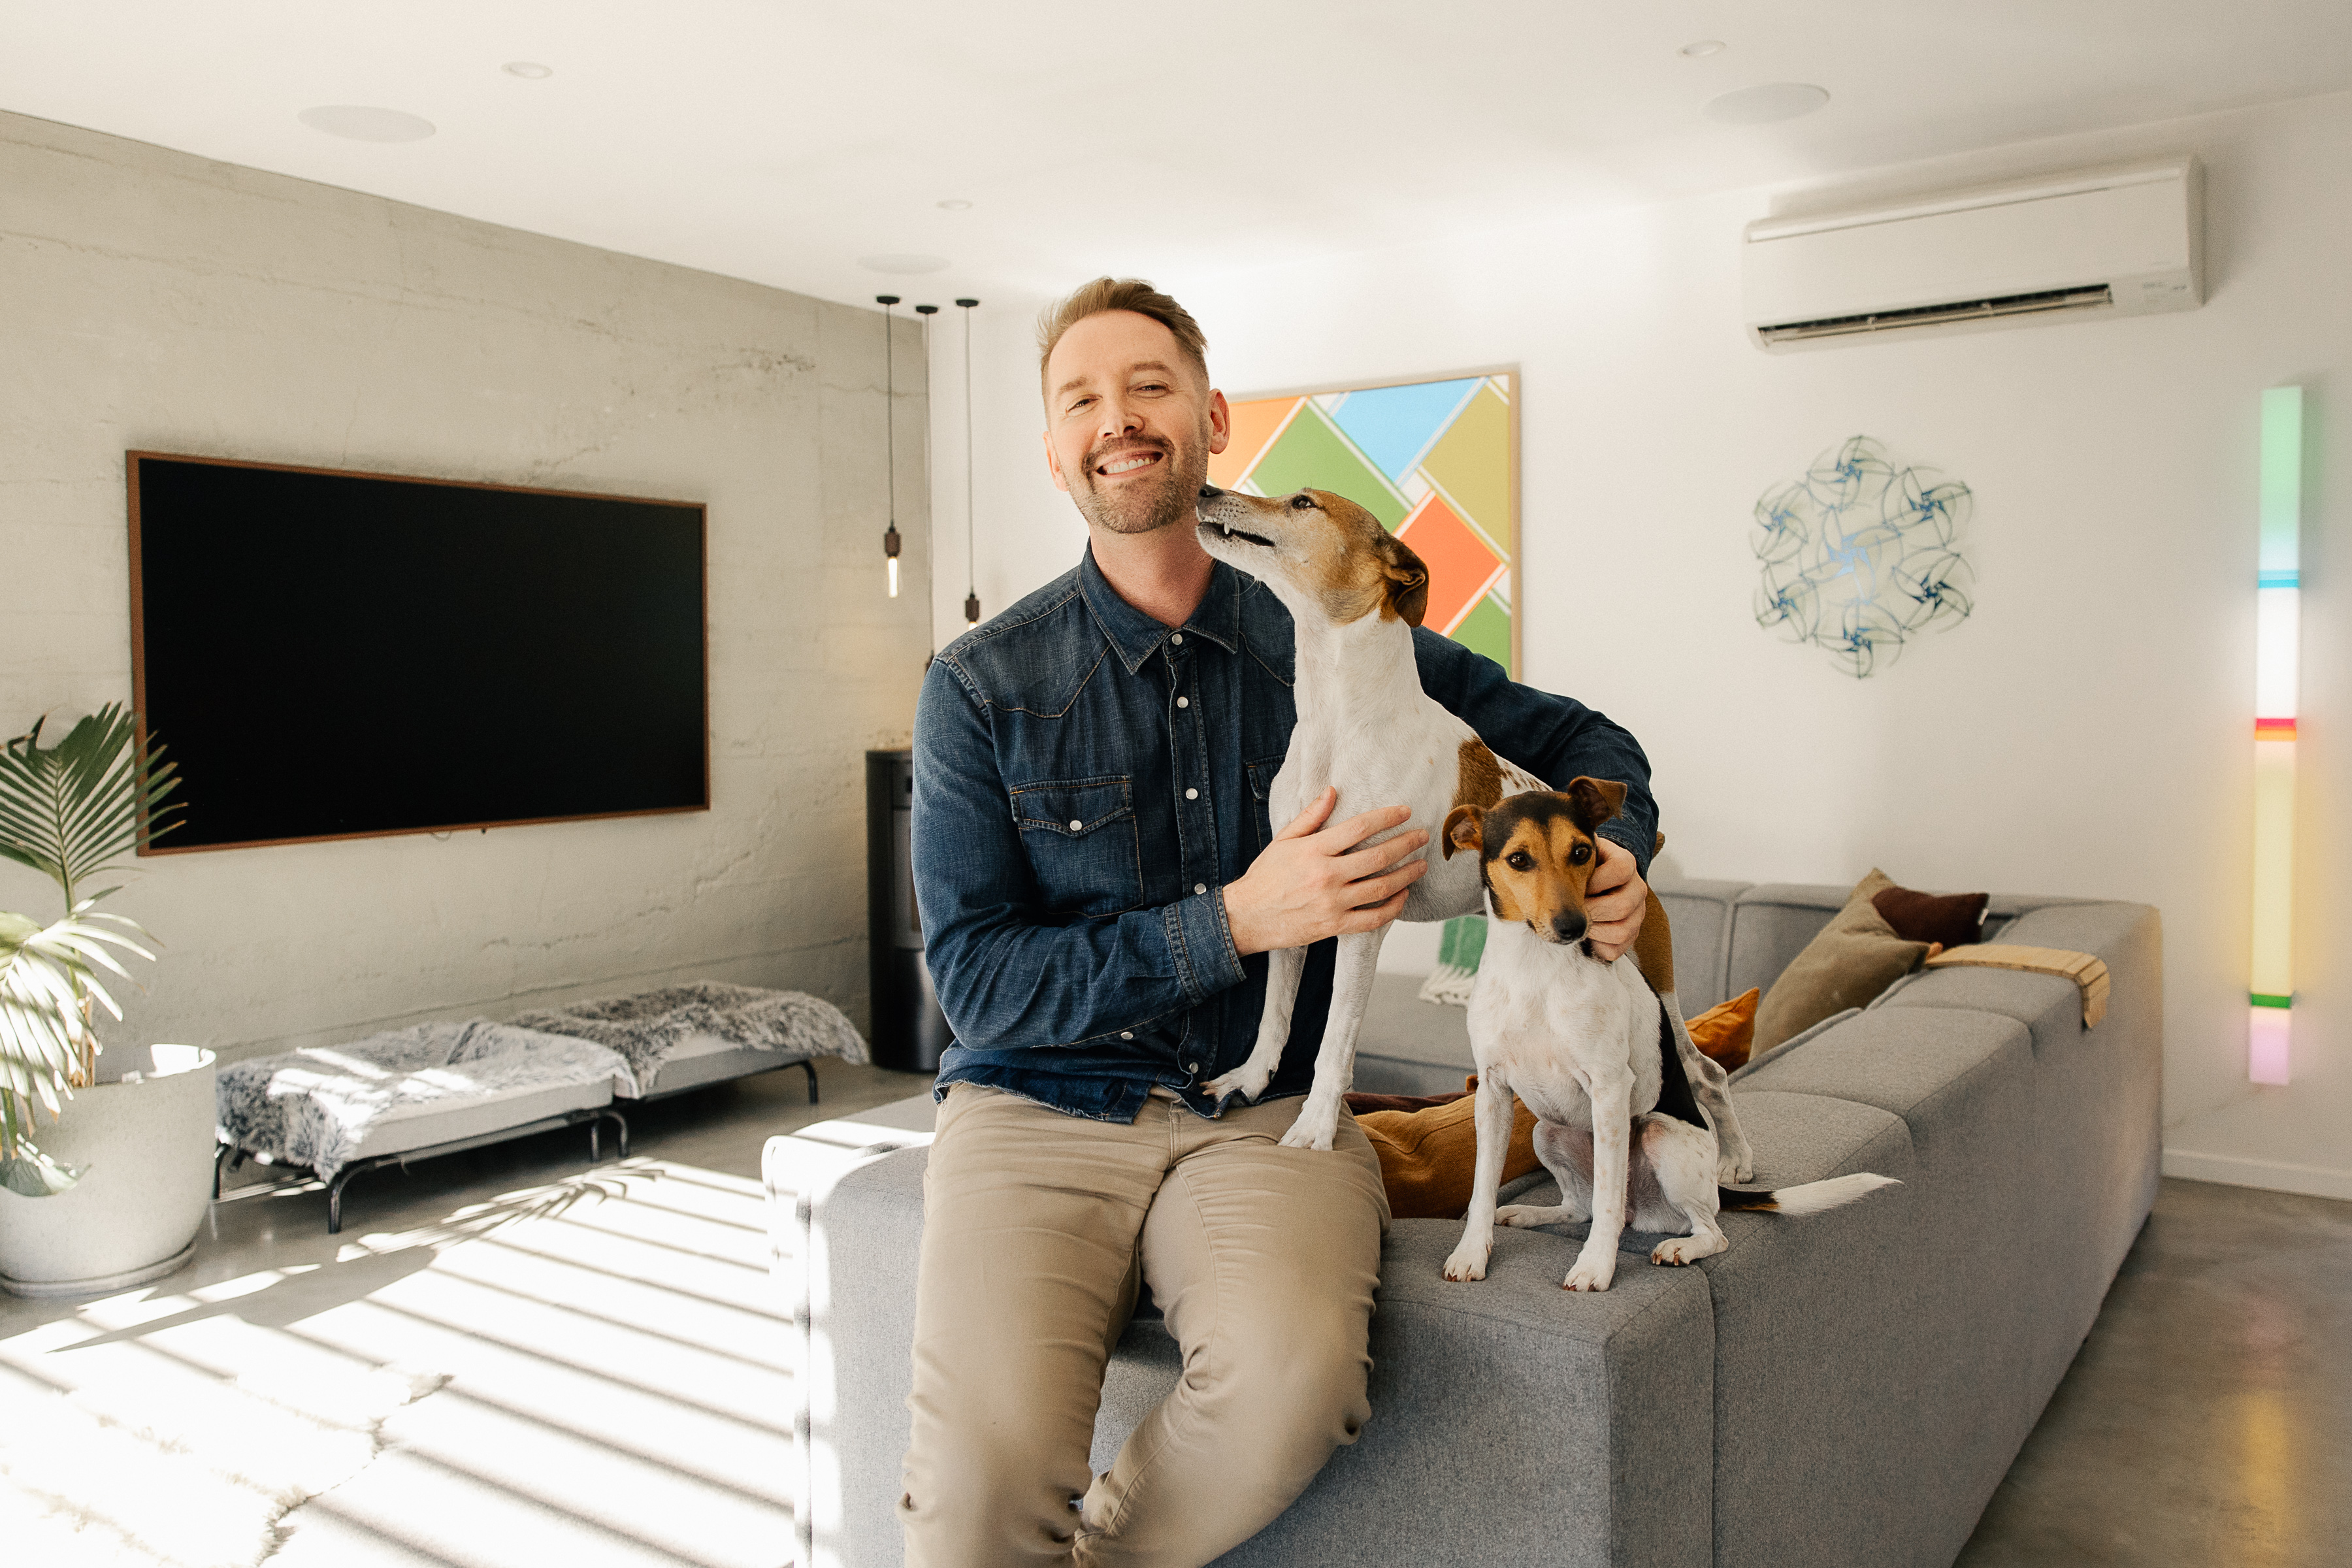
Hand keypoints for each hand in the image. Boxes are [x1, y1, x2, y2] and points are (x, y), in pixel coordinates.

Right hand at [1223, 787, 1429, 955]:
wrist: (1247, 917)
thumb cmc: (1265, 876)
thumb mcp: (1283, 840)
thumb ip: (1310, 816)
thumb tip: (1332, 790)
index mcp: (1314, 850)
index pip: (1359, 827)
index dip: (1387, 817)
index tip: (1405, 812)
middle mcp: (1326, 876)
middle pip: (1378, 856)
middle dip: (1406, 844)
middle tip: (1422, 836)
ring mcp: (1332, 903)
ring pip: (1382, 887)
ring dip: (1407, 875)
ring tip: (1421, 865)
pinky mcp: (1335, 925)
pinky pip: (1373, 918)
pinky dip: (1393, 907)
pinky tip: (1402, 895)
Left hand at [1582, 836, 1646, 961]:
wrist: (1599, 878)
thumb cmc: (1584, 865)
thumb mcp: (1581, 852)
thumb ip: (1571, 854)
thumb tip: (1547, 860)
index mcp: (1626, 863)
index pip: (1619, 871)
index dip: (1594, 881)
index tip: (1575, 884)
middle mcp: (1638, 888)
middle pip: (1621, 906)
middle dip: (1590, 910)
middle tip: (1570, 910)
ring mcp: (1638, 914)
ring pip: (1621, 932)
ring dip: (1593, 931)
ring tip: (1577, 923)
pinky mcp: (1631, 935)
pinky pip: (1616, 950)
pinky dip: (1596, 946)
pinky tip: (1585, 935)